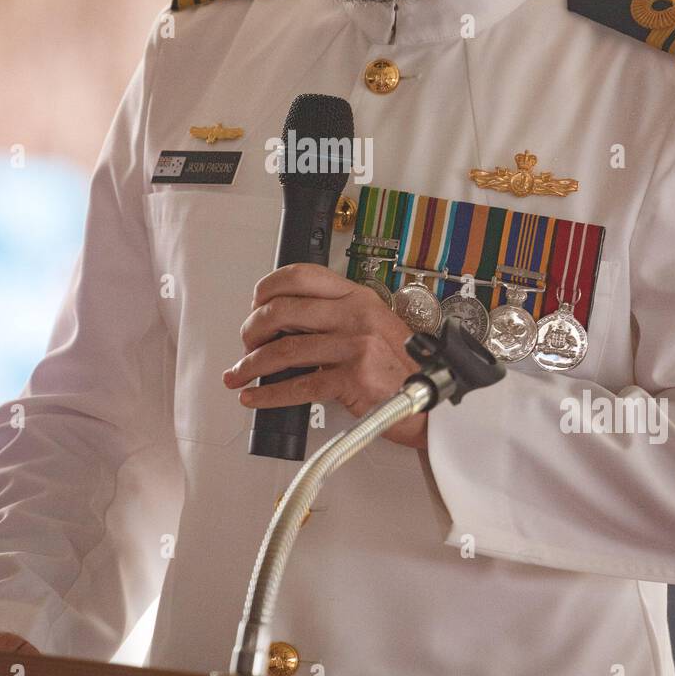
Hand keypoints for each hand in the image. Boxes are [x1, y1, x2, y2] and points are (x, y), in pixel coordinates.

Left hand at [223, 262, 427, 447]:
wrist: (434, 399)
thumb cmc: (404, 366)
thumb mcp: (375, 325)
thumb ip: (338, 317)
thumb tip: (289, 322)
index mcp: (358, 297)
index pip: (302, 275)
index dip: (268, 287)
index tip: (255, 302)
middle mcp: (355, 315)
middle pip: (283, 311)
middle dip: (252, 329)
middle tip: (246, 343)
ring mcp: (354, 346)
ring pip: (285, 350)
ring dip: (253, 364)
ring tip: (240, 373)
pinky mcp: (352, 378)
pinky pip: (299, 385)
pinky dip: (269, 394)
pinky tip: (255, 397)